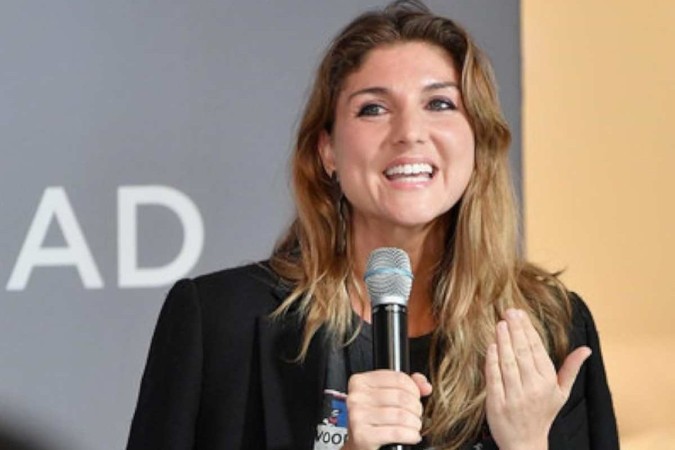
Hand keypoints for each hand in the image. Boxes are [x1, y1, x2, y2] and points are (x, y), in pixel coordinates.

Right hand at [340, 370, 431, 449]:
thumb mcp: (386, 395)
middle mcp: (357, 396)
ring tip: (414, 426)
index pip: (398, 378)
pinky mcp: (363, 435)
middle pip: (401, 397)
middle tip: (416, 414)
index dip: (414, 389)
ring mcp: (358, 415)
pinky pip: (397, 432)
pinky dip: (410, 435)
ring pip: (401, 415)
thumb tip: (425, 386)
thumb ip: (407, 385)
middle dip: (416, 408)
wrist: (359, 443)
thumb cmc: (372, 418)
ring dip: (415, 423)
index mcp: (361, 381)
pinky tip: (412, 436)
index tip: (416, 397)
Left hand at [485, 309, 590, 449]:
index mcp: (548, 383)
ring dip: (504, 342)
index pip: (537, 351)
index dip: (528, 331)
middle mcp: (533, 389)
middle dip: (516, 330)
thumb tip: (586, 349)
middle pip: (523, 354)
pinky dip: (492, 361)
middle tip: (509, 312)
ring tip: (500, 324)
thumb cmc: (543, 414)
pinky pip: (494, 378)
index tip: (520, 314)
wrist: (526, 444)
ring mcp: (515, 397)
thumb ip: (570, 369)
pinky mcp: (497, 404)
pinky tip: (491, 346)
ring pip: (508, 364)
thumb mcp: (561, 392)